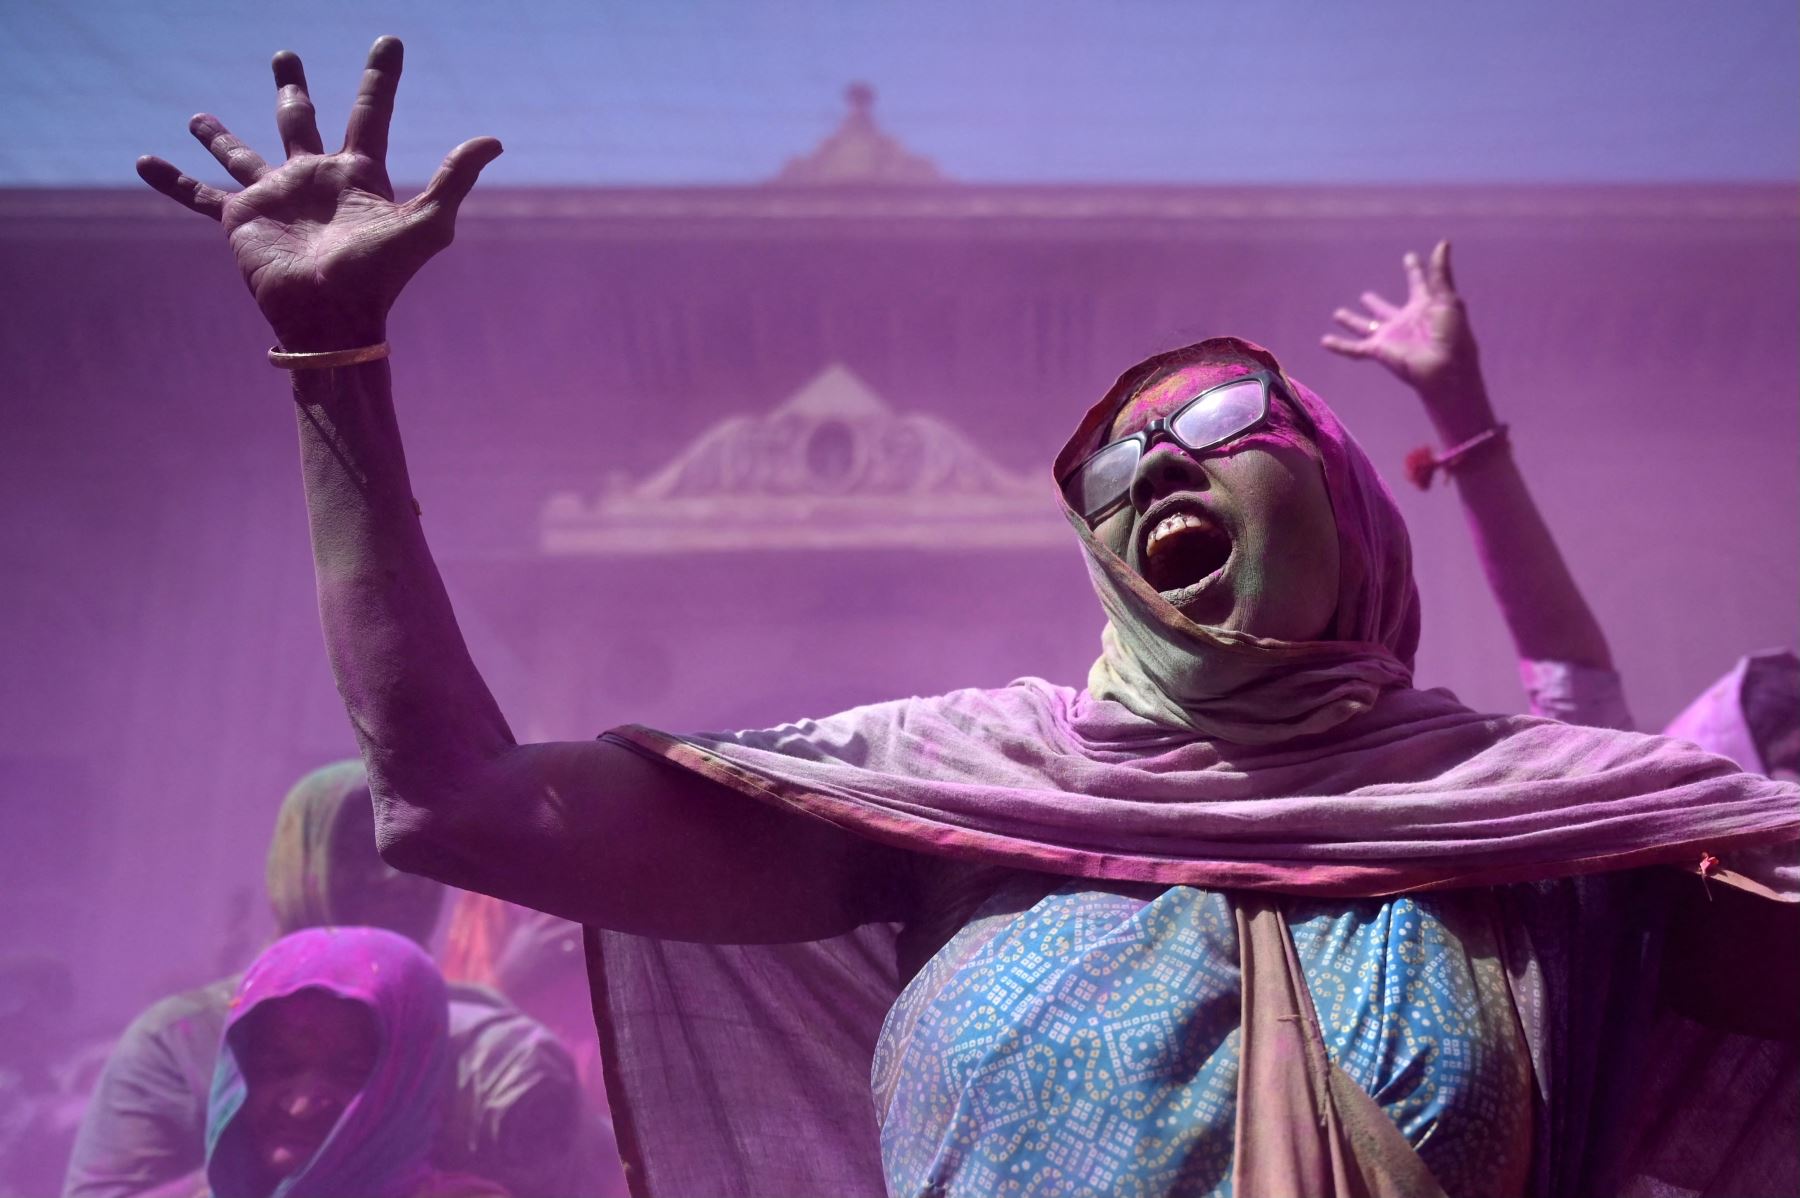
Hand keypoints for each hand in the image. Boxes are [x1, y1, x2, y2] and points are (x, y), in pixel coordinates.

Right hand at [136, 36, 500, 350]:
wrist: (333, 320)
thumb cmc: (382, 277)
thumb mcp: (429, 224)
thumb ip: (454, 179)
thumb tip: (492, 139)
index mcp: (358, 175)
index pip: (370, 112)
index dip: (380, 77)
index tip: (389, 41)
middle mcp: (314, 178)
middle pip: (300, 120)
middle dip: (292, 88)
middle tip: (284, 57)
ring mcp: (275, 196)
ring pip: (243, 153)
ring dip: (220, 135)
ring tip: (197, 115)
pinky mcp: (240, 218)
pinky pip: (198, 195)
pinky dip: (172, 180)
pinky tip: (144, 161)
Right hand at [1320, 241, 1484, 411]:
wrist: (1445, 367)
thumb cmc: (1452, 334)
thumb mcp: (1447, 299)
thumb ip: (1440, 273)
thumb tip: (1443, 242)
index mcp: (1424, 306)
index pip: (1417, 283)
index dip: (1414, 270)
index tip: (1409, 257)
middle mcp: (1403, 320)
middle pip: (1384, 309)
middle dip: (1374, 303)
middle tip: (1365, 296)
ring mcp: (1389, 335)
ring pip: (1364, 326)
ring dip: (1351, 321)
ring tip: (1338, 314)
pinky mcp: (1378, 349)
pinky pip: (1354, 348)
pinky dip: (1339, 345)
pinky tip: (1324, 341)